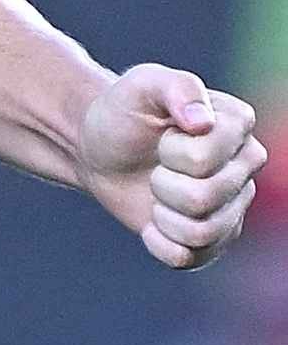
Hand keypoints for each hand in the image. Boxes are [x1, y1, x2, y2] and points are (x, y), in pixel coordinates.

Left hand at [76, 63, 262, 268]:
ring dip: (162, 215)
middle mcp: (246, 165)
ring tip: (156, 193)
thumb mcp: (141, 85)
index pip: (205, 160)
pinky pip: (190, 258)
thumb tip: (202, 121)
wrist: (98, 148)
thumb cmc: (123, 112)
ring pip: (202, 232)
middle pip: (204, 198)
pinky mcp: (214, 237)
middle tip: (155, 166)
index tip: (163, 135)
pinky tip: (152, 225)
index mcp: (238, 124)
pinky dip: (160, 244)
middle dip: (162, 183)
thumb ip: (175, 87)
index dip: (170, 152)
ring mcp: (233, 204)